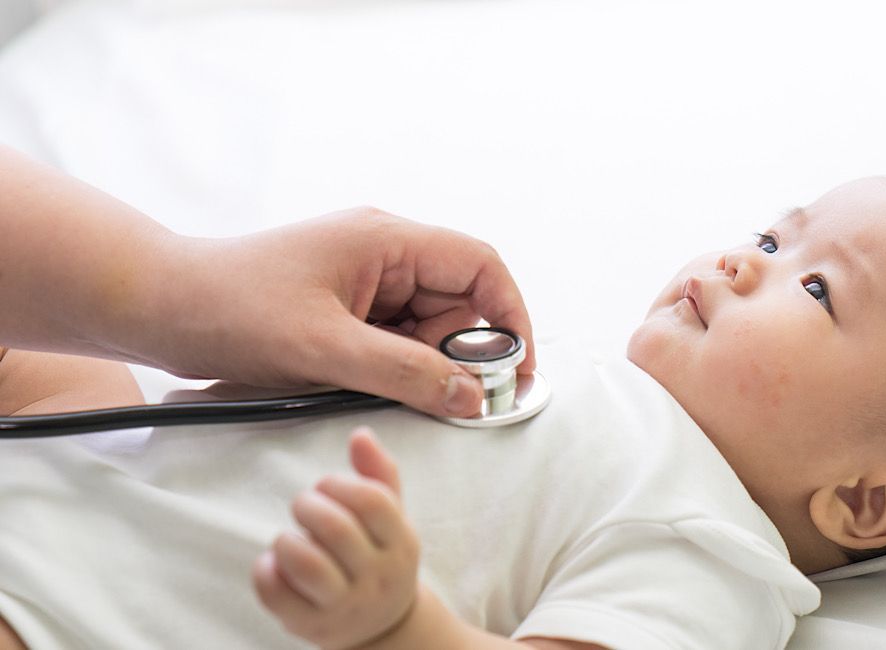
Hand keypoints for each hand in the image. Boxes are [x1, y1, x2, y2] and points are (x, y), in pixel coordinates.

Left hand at [135, 207, 535, 416]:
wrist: (160, 306)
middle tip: (445, 399)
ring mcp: (364, 281)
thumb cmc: (232, 310)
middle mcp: (383, 253)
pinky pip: (394, 339)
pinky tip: (363, 384)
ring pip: (427, 326)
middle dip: (460, 352)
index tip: (517, 369)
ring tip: (376, 386)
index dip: (510, 314)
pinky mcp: (346, 307)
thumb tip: (472, 396)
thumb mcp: (324, 349)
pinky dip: (394, 368)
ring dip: (422, 364)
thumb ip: (404, 373)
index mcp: (386, 240)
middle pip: (457, 302)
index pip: (479, 265)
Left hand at [253, 427, 419, 649]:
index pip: (374, 502)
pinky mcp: (312, 626)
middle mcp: (378, 575)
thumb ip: (379, 475)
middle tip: (302, 505)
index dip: (340, 484)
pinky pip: (278, 596)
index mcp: (401, 542)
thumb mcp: (392, 519)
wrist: (385, 628)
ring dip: (287, 540)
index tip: (325, 485)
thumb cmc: (380, 558)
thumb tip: (361, 434)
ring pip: (307, 565)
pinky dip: (266, 572)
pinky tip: (273, 563)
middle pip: (337, 529)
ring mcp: (346, 605)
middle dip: (308, 506)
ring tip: (288, 538)